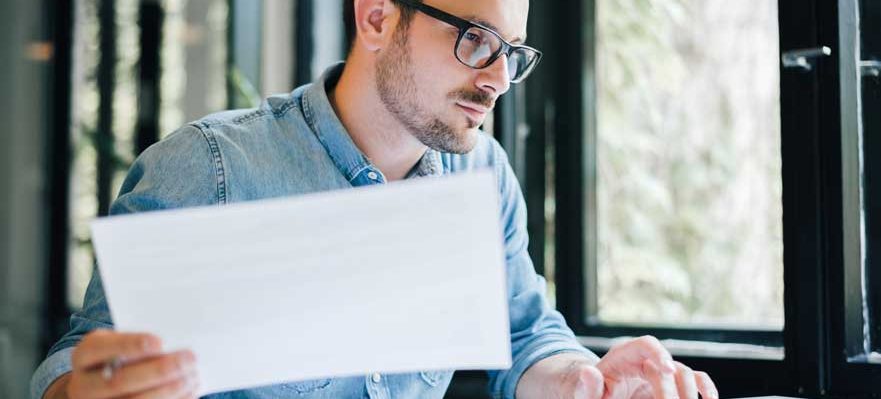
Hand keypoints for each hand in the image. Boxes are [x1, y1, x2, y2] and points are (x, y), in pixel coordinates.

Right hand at [44, 329, 198, 398]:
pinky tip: (189, 391)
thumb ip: (138, 343)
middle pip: (118, 382)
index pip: (98, 349)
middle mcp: (83, 385)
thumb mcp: (118, 343)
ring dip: (168, 390)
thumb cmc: (119, 356)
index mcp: (83, 357)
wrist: (100, 387)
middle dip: (157, 371)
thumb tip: (174, 342)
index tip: (158, 342)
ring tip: (192, 376)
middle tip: (188, 358)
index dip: (128, 345)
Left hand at [595, 336, 716, 398]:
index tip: (667, 370)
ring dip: (690, 392)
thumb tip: (587, 371)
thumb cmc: (588, 392)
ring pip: (685, 374)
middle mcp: (645, 360)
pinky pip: (694, 381)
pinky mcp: (670, 385)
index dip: (659, 353)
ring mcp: (660, 372)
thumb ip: (586, 386)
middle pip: (668, 366)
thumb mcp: (582, 391)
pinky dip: (704, 389)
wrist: (597, 394)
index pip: (646, 344)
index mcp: (623, 356)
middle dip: (673, 390)